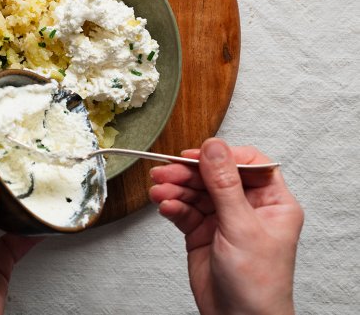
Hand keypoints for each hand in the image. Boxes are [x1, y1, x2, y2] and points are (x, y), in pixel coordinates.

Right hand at [149, 138, 303, 314]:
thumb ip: (225, 184)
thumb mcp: (241, 227)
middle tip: (166, 171)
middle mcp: (248, 207)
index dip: (223, 156)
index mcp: (272, 202)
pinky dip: (173, 205)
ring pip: (196, 191)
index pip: (249, 164)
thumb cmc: (257, 284)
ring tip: (159, 190)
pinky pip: (184, 209)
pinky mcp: (202, 232)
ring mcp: (223, 219)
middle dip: (189, 173)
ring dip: (175, 188)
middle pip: (215, 175)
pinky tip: (166, 206)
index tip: (199, 155)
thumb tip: (215, 148)